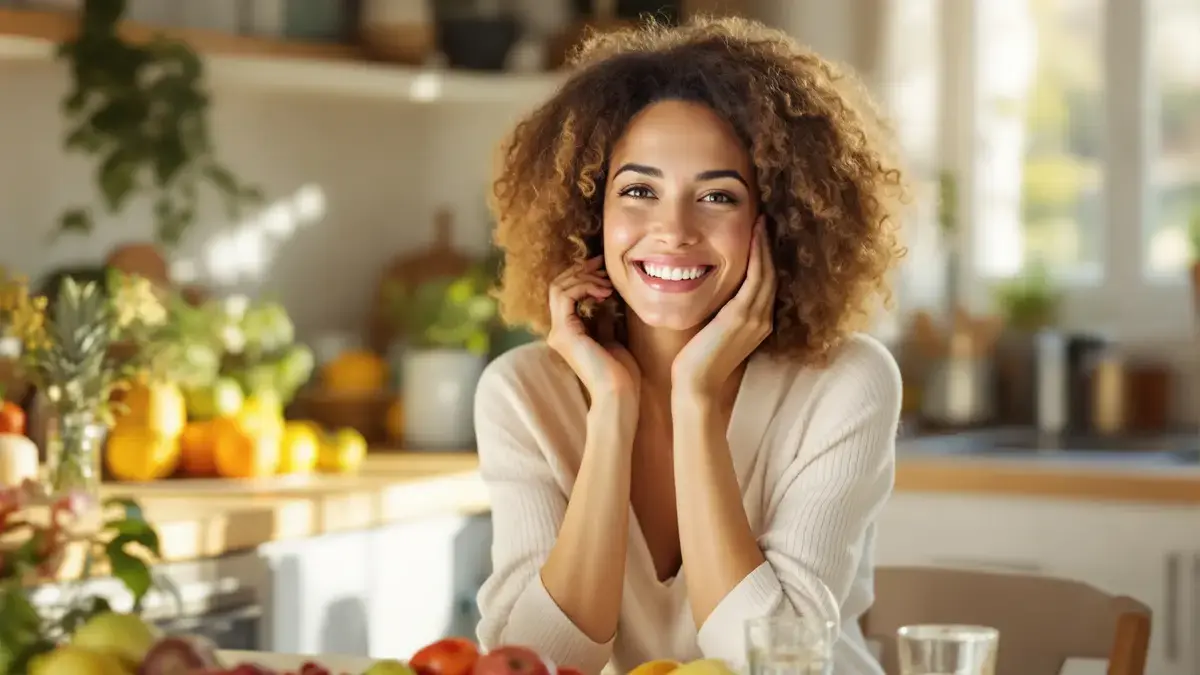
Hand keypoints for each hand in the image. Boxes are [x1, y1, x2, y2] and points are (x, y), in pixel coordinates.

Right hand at [546, 256, 640, 403]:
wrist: (619, 393)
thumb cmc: (620, 372)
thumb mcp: (611, 336)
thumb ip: (602, 318)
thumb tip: (605, 299)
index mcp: (568, 332)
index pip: (564, 292)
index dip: (581, 274)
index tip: (601, 266)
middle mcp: (558, 331)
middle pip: (558, 286)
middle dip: (581, 270)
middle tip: (601, 264)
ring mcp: (558, 332)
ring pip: (559, 287)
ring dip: (583, 277)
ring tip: (606, 280)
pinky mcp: (564, 332)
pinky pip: (566, 296)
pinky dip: (584, 287)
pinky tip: (604, 291)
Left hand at [672, 217, 774, 399]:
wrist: (696, 385)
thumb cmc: (698, 361)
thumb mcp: (715, 331)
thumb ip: (722, 313)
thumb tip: (715, 293)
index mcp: (758, 323)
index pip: (766, 283)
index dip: (764, 257)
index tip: (758, 234)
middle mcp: (762, 319)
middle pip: (772, 273)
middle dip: (768, 245)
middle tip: (763, 219)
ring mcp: (755, 318)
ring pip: (766, 272)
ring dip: (764, 245)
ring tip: (760, 221)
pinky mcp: (742, 317)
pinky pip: (755, 278)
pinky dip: (756, 255)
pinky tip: (752, 237)